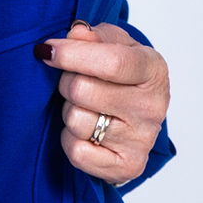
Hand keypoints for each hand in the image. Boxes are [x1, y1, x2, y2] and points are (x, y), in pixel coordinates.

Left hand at [35, 20, 169, 184]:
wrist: (136, 116)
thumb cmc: (122, 76)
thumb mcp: (114, 45)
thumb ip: (94, 37)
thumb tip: (77, 35)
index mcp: (154, 70)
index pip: (112, 62)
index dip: (72, 55)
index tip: (48, 50)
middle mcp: (153, 107)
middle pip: (83, 90)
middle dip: (66, 83)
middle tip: (73, 83)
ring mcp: (142, 140)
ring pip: (76, 120)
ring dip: (69, 112)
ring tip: (84, 107)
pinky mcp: (127, 167)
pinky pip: (77, 151)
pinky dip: (71, 140)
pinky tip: (85, 132)